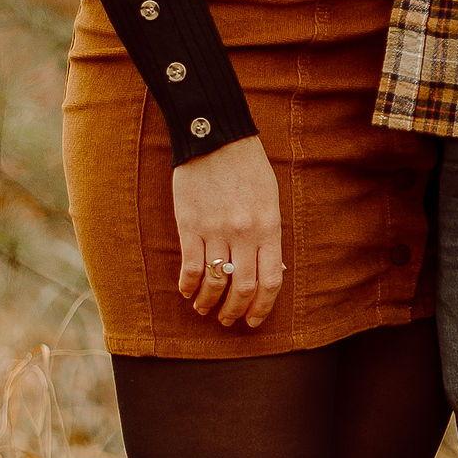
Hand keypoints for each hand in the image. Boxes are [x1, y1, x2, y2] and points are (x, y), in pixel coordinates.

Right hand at [169, 137, 286, 328]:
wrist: (215, 137)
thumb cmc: (247, 167)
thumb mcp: (270, 199)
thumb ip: (269, 233)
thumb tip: (267, 268)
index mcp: (269, 227)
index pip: (271, 280)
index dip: (263, 307)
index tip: (254, 320)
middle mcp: (245, 233)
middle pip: (242, 288)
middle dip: (235, 312)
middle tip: (227, 319)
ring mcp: (216, 230)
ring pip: (214, 283)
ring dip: (208, 302)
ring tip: (204, 308)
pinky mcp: (190, 225)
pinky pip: (190, 266)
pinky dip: (187, 285)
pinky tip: (186, 291)